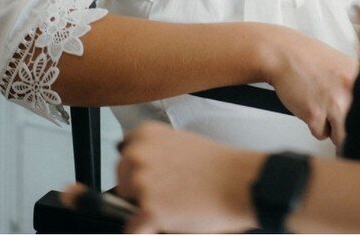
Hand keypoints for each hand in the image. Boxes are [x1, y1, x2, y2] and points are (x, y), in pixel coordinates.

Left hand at [112, 122, 260, 232]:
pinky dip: (147, 231)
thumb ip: (155, 153)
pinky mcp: (147, 210)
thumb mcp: (181, 144)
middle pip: (121, 181)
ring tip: (173, 204)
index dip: (138, 169)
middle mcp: (139, 154)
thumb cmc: (218, 165)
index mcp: (146, 134)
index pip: (123, 154)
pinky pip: (132, 230)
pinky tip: (170, 220)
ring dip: (144, 210)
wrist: (238, 181)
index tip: (150, 175)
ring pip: (126, 206)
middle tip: (168, 192)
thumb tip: (137, 171)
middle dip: (138, 191)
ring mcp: (141, 182)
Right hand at [264, 26, 357, 147]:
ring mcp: (333, 103)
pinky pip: (320, 134)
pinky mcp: (315, 114)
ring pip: (342, 137)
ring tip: (324, 111)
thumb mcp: (342, 67)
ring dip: (333, 130)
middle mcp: (350, 91)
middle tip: (338, 119)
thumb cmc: (310, 60)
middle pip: (358, 129)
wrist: (284, 54)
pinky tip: (310, 107)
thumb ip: (356, 88)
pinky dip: (315, 126)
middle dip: (348, 129)